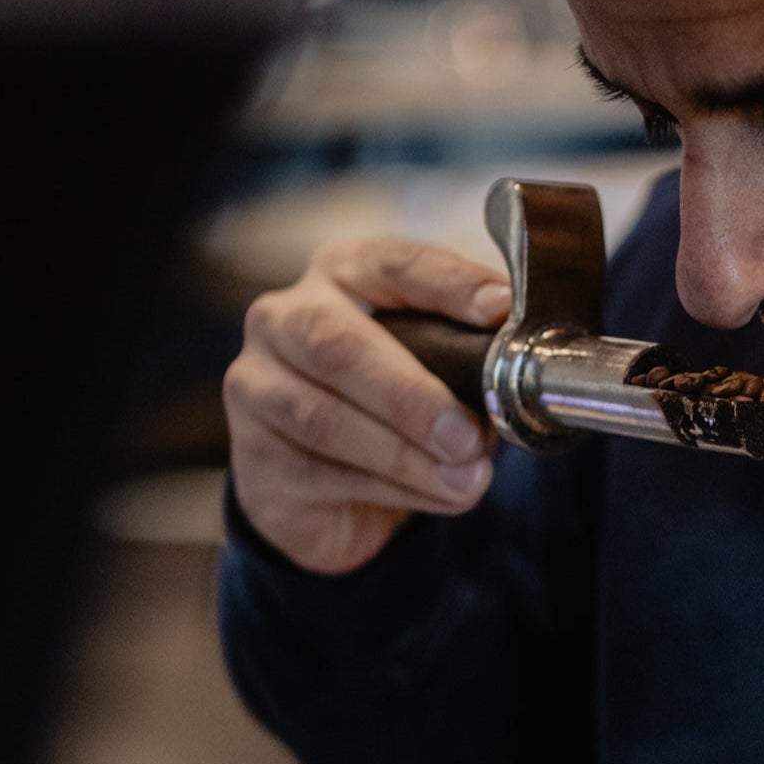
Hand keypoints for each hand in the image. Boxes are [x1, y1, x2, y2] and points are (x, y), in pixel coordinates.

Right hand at [225, 236, 510, 574]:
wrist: (330, 491)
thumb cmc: (394, 410)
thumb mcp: (437, 370)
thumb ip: (467, 364)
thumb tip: (511, 387)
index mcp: (343, 274)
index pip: (394, 265)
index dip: (448, 286)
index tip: (499, 311)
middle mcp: (286, 317)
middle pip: (337, 344)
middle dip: (410, 395)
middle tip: (468, 436)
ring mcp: (256, 384)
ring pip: (324, 418)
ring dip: (405, 456)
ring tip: (465, 479)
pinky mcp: (251, 455)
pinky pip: (318, 473)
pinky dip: (390, 490)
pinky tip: (438, 497)